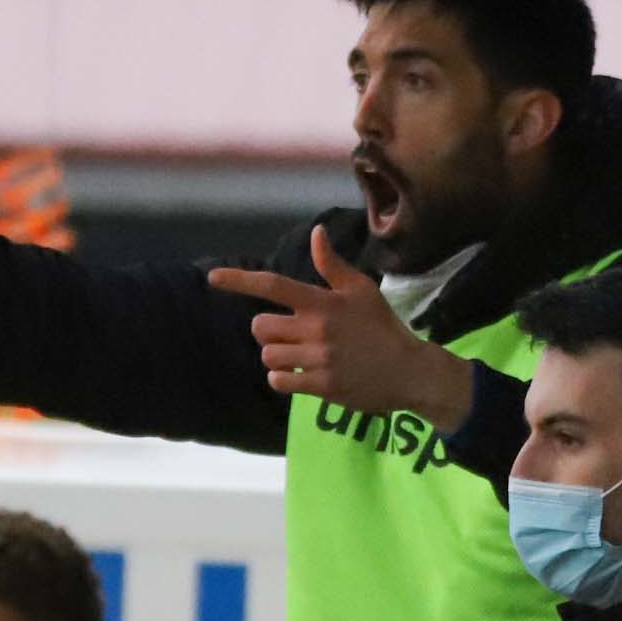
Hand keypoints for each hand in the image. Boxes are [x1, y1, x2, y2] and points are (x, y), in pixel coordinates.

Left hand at [208, 227, 472, 423]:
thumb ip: (332, 265)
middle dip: (268, 330)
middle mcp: (316, 330)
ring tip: (299, 355)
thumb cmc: (382, 327)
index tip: (213, 278)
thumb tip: (316, 233)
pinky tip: (300, 374)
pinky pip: (279, 381)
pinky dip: (283, 379)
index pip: (273, 286)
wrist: (408, 372)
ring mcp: (317, 360)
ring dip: (277, 355)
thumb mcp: (361, 290)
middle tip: (290, 333)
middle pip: (260, 327)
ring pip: (268, 355)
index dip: (240, 281)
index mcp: (323, 302)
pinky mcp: (320, 387)